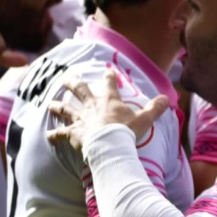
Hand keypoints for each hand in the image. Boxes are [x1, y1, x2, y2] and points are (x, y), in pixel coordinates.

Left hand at [45, 71, 169, 154]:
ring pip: (65, 109)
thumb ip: (155, 108)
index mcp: (110, 100)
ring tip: (51, 104)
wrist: (109, 144)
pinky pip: (60, 133)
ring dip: (58, 106)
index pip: (109, 83)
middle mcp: (92, 106)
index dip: (109, 77)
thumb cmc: (127, 130)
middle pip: (80, 90)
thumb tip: (167, 98)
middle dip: (73, 83)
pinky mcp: (73, 133)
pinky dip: (54, 135)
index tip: (108, 72)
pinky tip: (49, 135)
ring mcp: (80, 118)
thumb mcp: (145, 119)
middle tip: (67, 79)